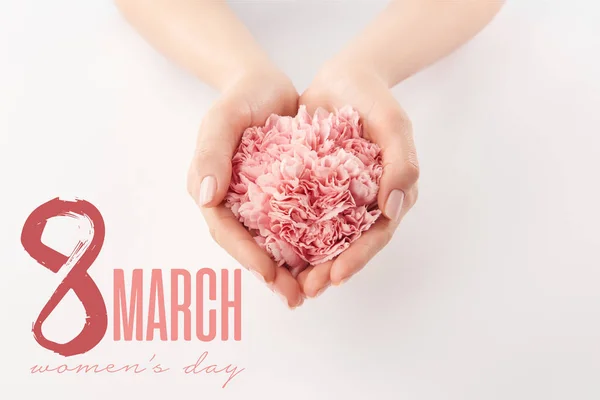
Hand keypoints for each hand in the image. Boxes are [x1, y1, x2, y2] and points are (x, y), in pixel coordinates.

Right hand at [187, 66, 304, 308]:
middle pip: (249, 245)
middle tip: (295, 297)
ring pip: (271, 242)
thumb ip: (211, 152)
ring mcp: (257, 202)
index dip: (245, 255)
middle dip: (270, 274)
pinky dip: (306, 244)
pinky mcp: (281, 196)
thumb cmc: (241, 96)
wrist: (266, 85)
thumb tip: (205, 197)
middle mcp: (233, 202)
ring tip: (313, 289)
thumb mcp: (223, 118)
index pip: (225, 231)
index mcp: (211, 190)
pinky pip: (292, 225)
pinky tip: (326, 259)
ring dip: (290, 268)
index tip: (269, 274)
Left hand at [297, 61, 419, 296]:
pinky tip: (272, 251)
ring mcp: (339, 199)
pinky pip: (302, 217)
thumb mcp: (394, 124)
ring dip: (308, 263)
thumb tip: (393, 208)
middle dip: (328, 270)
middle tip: (305, 290)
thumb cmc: (375, 98)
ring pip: (324, 238)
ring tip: (287, 283)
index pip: (375, 235)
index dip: (358, 258)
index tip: (336, 276)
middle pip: (348, 245)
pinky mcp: (314, 190)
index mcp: (390, 195)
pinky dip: (290, 236)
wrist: (343, 79)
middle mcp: (365, 203)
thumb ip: (402, 163)